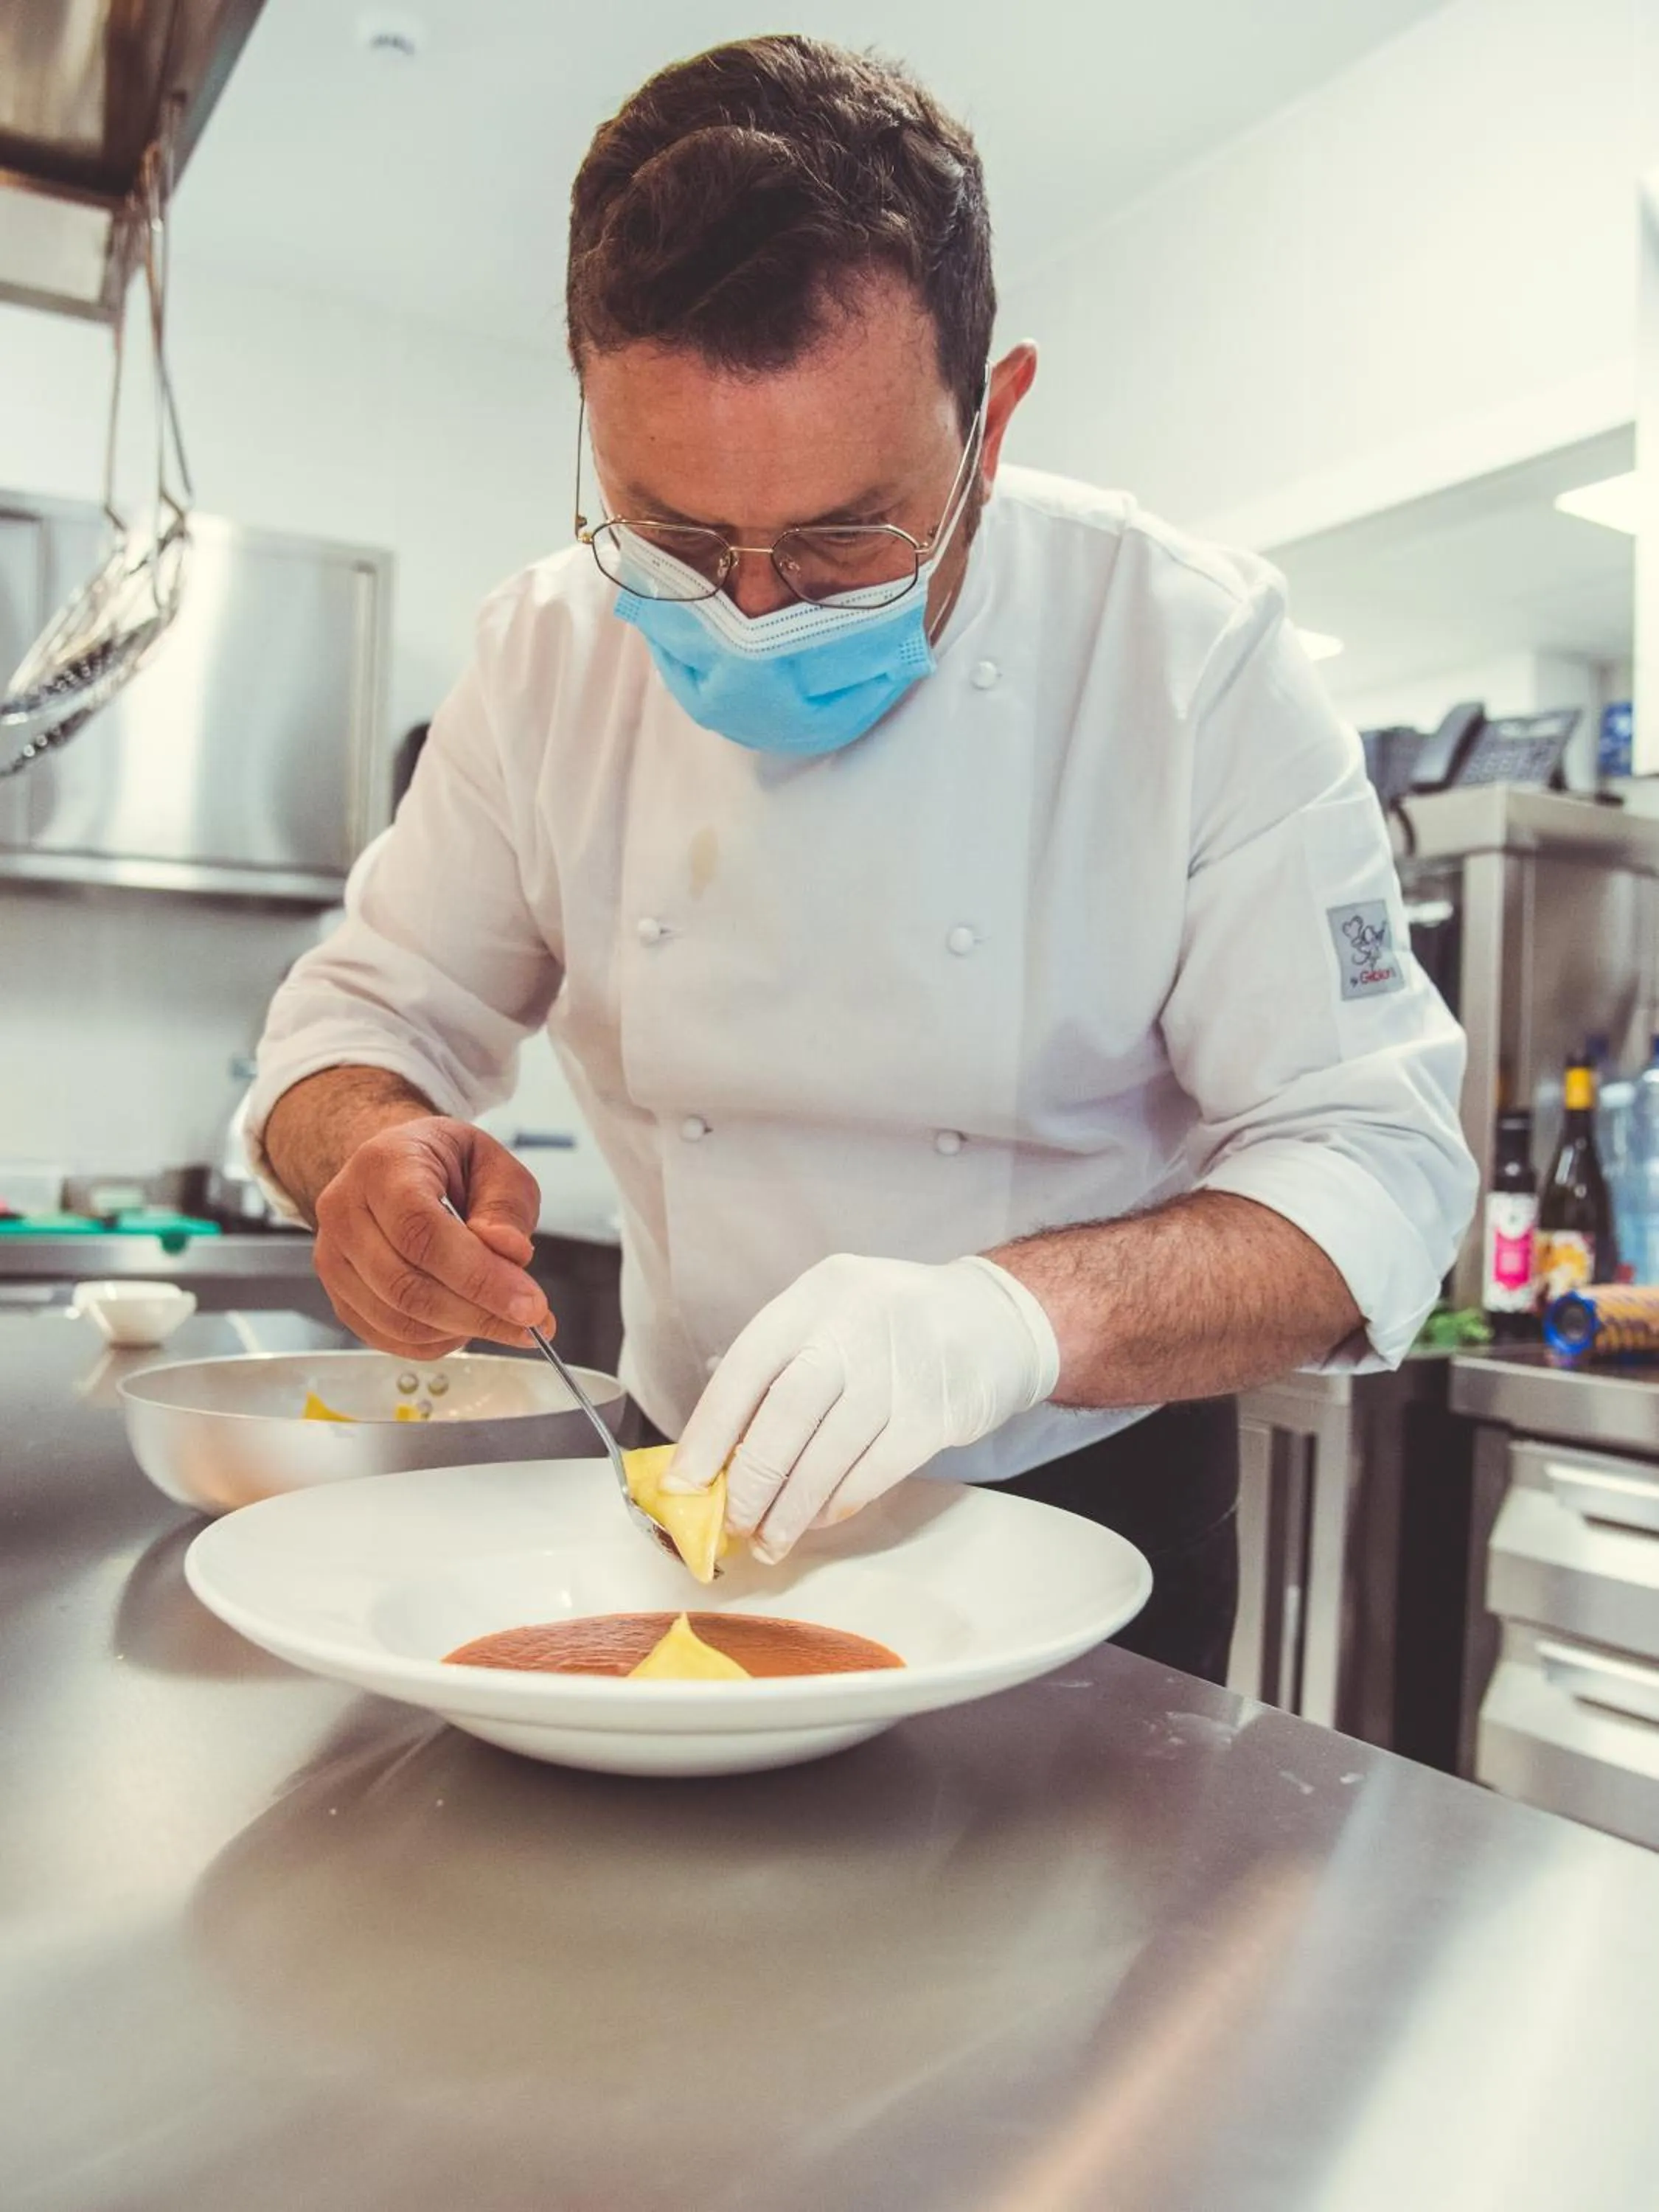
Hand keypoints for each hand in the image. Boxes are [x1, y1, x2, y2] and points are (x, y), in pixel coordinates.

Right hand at [311, 1118, 550, 1356]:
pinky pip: (387, 1336)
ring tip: (502, 1319)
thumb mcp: (494, 1166)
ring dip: (459, 1330)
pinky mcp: (339, 1293)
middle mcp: (346, 1210)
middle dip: (477, 1314)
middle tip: (530, 1323)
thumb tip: (511, 1254)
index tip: (529, 1304)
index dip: (479, 1275)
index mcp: (384, 1164)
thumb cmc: (446, 1164)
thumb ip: (506, 1209)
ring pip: (396, 1318)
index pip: (422, 1231)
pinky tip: (466, 1324)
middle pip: (405, 1284)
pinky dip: (435, 1342)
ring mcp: (333, 1256)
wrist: (397, 1168)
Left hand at [666, 1254, 1059, 1562]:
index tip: (683, 1485)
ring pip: (828, 1454)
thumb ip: (781, 1367)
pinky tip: (819, 1519)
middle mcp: (855, 1324)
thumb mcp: (833, 1316)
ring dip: (791, 1508)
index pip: (745, 1368)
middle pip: (784, 1414)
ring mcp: (900, 1368)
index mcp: (815, 1296)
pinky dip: (838, 1503)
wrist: (995, 1319)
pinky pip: (872, 1472)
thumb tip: (716, 1450)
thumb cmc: (892, 1328)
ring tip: (770, 1540)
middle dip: (750, 1481)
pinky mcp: (935, 1413)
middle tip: (731, 1524)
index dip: (707, 1433)